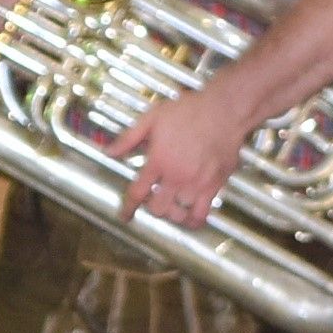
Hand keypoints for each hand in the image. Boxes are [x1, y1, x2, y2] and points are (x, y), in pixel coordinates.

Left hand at [114, 84, 250, 226]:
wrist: (224, 111)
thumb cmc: (189, 111)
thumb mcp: (152, 118)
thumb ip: (129, 137)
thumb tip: (108, 152)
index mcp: (158, 161)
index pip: (137, 192)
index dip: (128, 208)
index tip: (125, 216)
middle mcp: (176, 177)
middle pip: (158, 208)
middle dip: (153, 208)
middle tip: (155, 202)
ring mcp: (196, 183)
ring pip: (178, 214)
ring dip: (172, 214)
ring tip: (172, 208)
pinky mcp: (214, 186)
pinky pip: (201, 214)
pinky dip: (193, 221)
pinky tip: (190, 217)